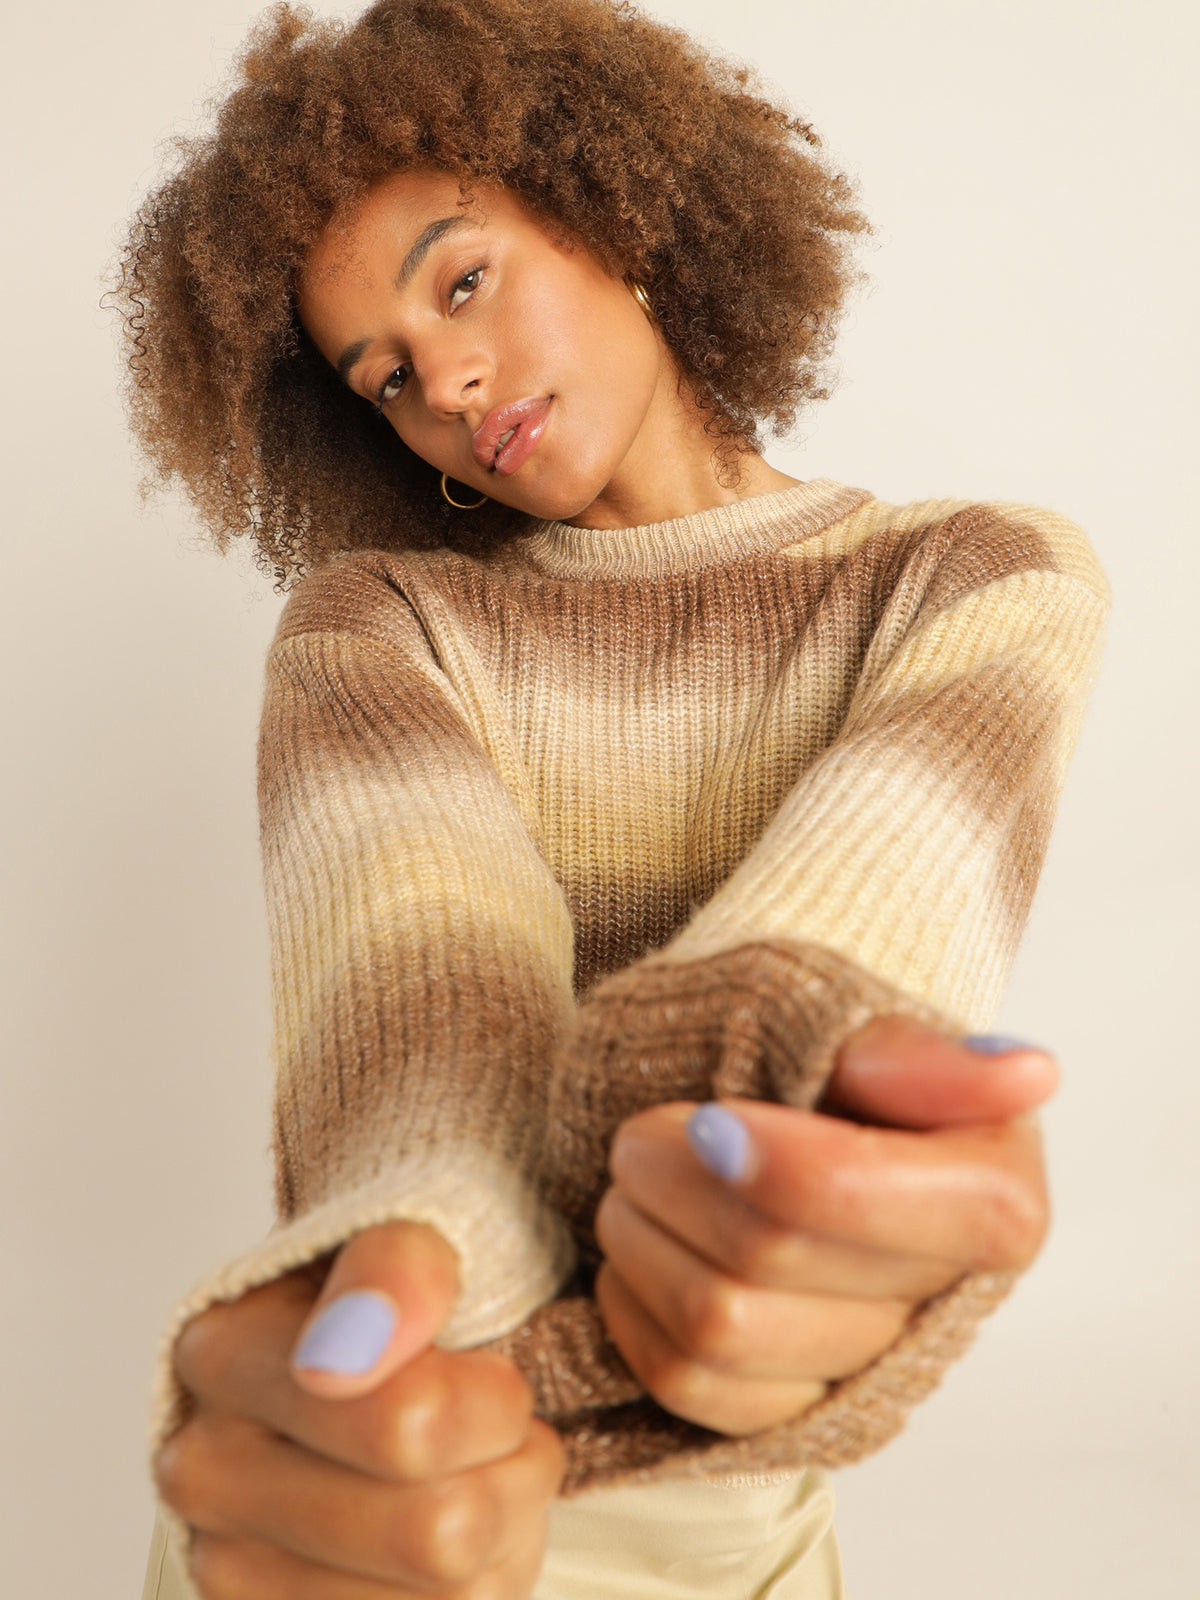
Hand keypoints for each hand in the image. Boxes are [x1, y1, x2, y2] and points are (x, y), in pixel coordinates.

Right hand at [154, 1221, 564, 1597]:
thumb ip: (392, 1267)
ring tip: (475, 1465)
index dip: (491, 1400)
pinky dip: (485, 1579)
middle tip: (494, 1418)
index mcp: (221, 1355)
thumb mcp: (416, 1237)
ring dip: (503, 1525)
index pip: (407, 1424)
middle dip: (508, 1466)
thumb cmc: (404, 1302)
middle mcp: (205, 1474)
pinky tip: (452, 1524)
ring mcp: (234, 1569)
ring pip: (451, 1594)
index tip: (480, 1362)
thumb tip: (345, 1346)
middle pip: (439, 1529)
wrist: (387, 1358)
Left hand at [593, 1018, 1056, 1435]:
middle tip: (642, 1132)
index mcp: (991, 1196)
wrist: (773, 1119)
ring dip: (642, 1240)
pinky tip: (641, 1253)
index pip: (857, 1197)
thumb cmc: (823, 1064)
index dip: (767, 1162)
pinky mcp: (792, 1408)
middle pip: (765, 1257)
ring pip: (716, 1330)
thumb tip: (1030, 1074)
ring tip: (634, 1184)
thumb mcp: (863, 1030)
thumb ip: (924, 1057)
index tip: (706, 1119)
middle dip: (675, 1181)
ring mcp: (864, 1363)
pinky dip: (636, 1311)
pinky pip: (688, 1386)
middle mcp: (941, 1295)